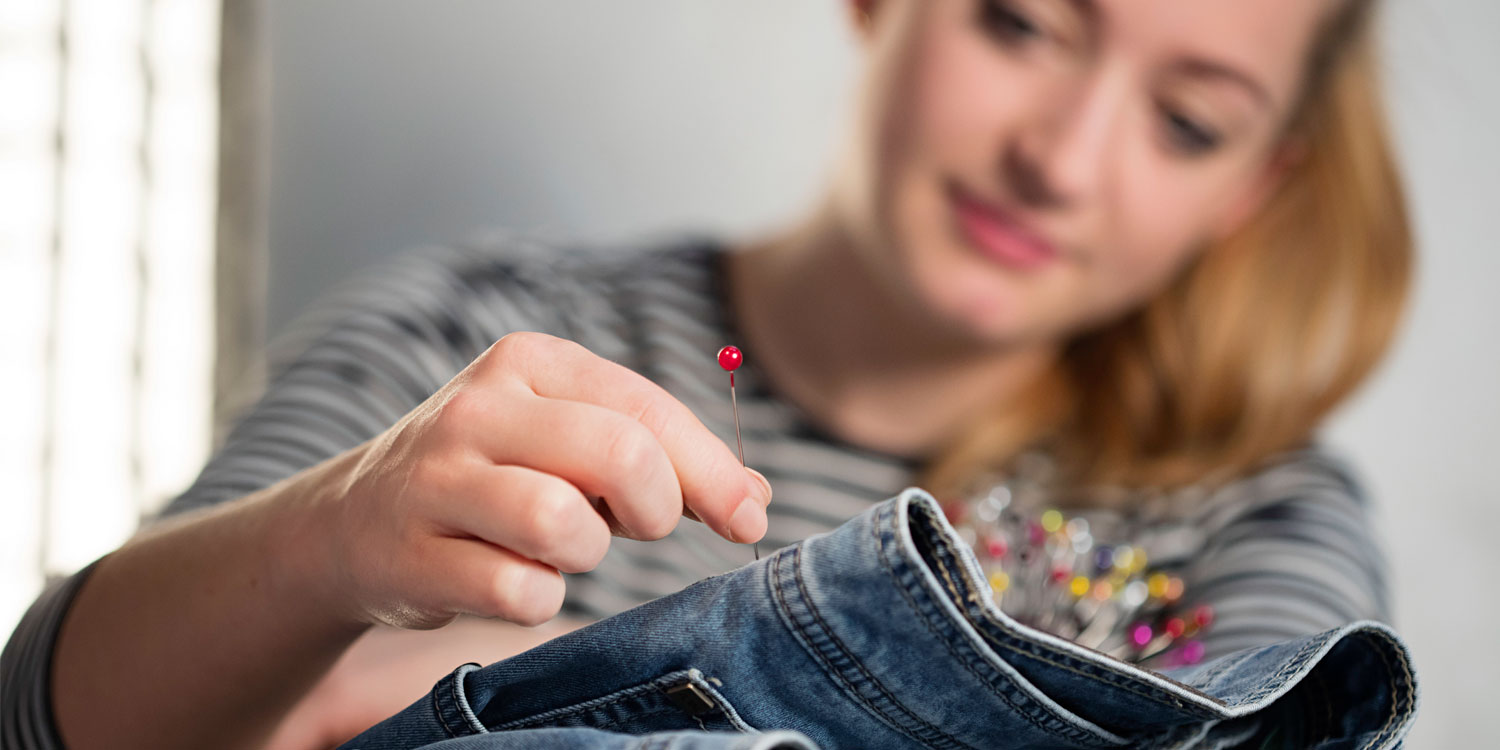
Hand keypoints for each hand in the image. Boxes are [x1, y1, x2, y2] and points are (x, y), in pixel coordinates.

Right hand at [318, 331, 771, 629]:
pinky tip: (507, 578)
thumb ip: (660, 457)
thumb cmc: (494, 478)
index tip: (748, 518)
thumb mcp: (567, 440)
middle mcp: (479, 407)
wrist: (353, 524)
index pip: (648, 410)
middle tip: (635, 526)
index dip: (713, 471)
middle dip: (655, 507)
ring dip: (585, 555)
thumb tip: (757, 499)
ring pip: (566, 524)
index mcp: (530, 363)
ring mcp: (437, 479)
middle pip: (621, 456)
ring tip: (558, 547)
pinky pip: (520, 592)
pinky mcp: (411, 554)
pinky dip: (535, 598)